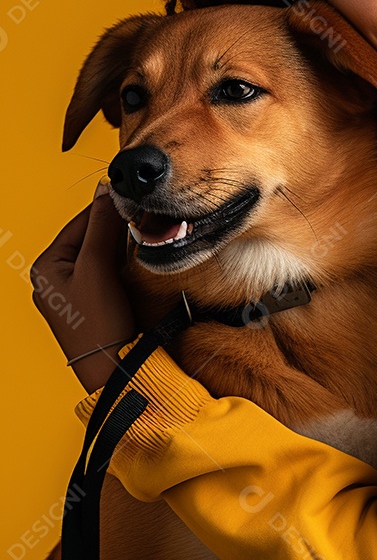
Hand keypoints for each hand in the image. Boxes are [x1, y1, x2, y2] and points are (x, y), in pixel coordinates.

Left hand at [30, 178, 136, 393]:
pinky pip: (111, 270)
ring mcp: (76, 290)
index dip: (109, 210)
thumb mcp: (97, 268)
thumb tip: (107, 190)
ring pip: (104, 252)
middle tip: (145, 223)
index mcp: (47, 266)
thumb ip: (102, 227)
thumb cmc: (97, 324)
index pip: (81, 221)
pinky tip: (139, 263)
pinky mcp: (95, 301)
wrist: (114, 369)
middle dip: (119, 229)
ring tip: (145, 242)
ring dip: (125, 245)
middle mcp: (57, 276)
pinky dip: (126, 263)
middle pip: (92, 236)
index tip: (136, 202)